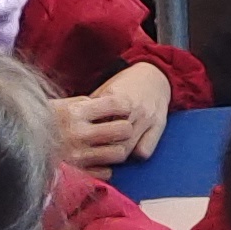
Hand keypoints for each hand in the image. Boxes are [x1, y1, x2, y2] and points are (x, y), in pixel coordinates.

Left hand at [52, 64, 171, 168]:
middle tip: (92, 151)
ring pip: (128, 147)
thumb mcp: (105, 90)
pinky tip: (128, 150)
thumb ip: (91, 106)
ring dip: (116, 154)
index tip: (82, 140)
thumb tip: (71, 125)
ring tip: (107, 153)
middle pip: (112, 139)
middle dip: (101, 149)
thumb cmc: (125, 85)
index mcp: (116, 96)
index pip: (98, 124)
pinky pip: (145, 150)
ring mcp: (147, 117)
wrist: (154, 75)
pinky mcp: (159, 125)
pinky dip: (134, 154)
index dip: (88, 135)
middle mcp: (133, 107)